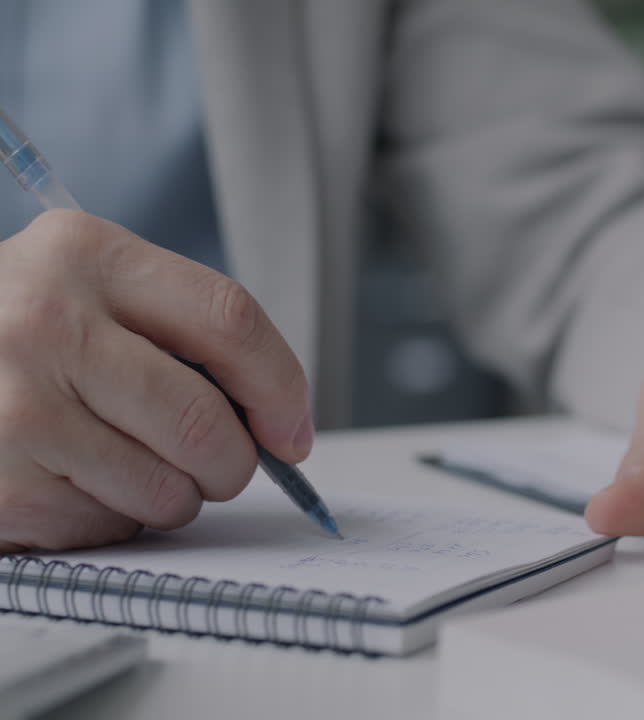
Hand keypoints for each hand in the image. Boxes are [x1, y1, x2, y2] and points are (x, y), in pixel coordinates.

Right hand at [0, 210, 310, 551]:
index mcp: (85, 254)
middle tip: (222, 466)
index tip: (292, 429)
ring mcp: (9, 407)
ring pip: (164, 488)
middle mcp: (40, 322)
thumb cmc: (12, 332)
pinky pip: (105, 526)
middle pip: (204, 421)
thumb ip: (178, 332)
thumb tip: (279, 423)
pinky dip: (111, 519)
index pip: (230, 320)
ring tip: (126, 463)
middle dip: (233, 462)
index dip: (281, 386)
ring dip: (171, 496)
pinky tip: (71, 480)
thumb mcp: (84, 288)